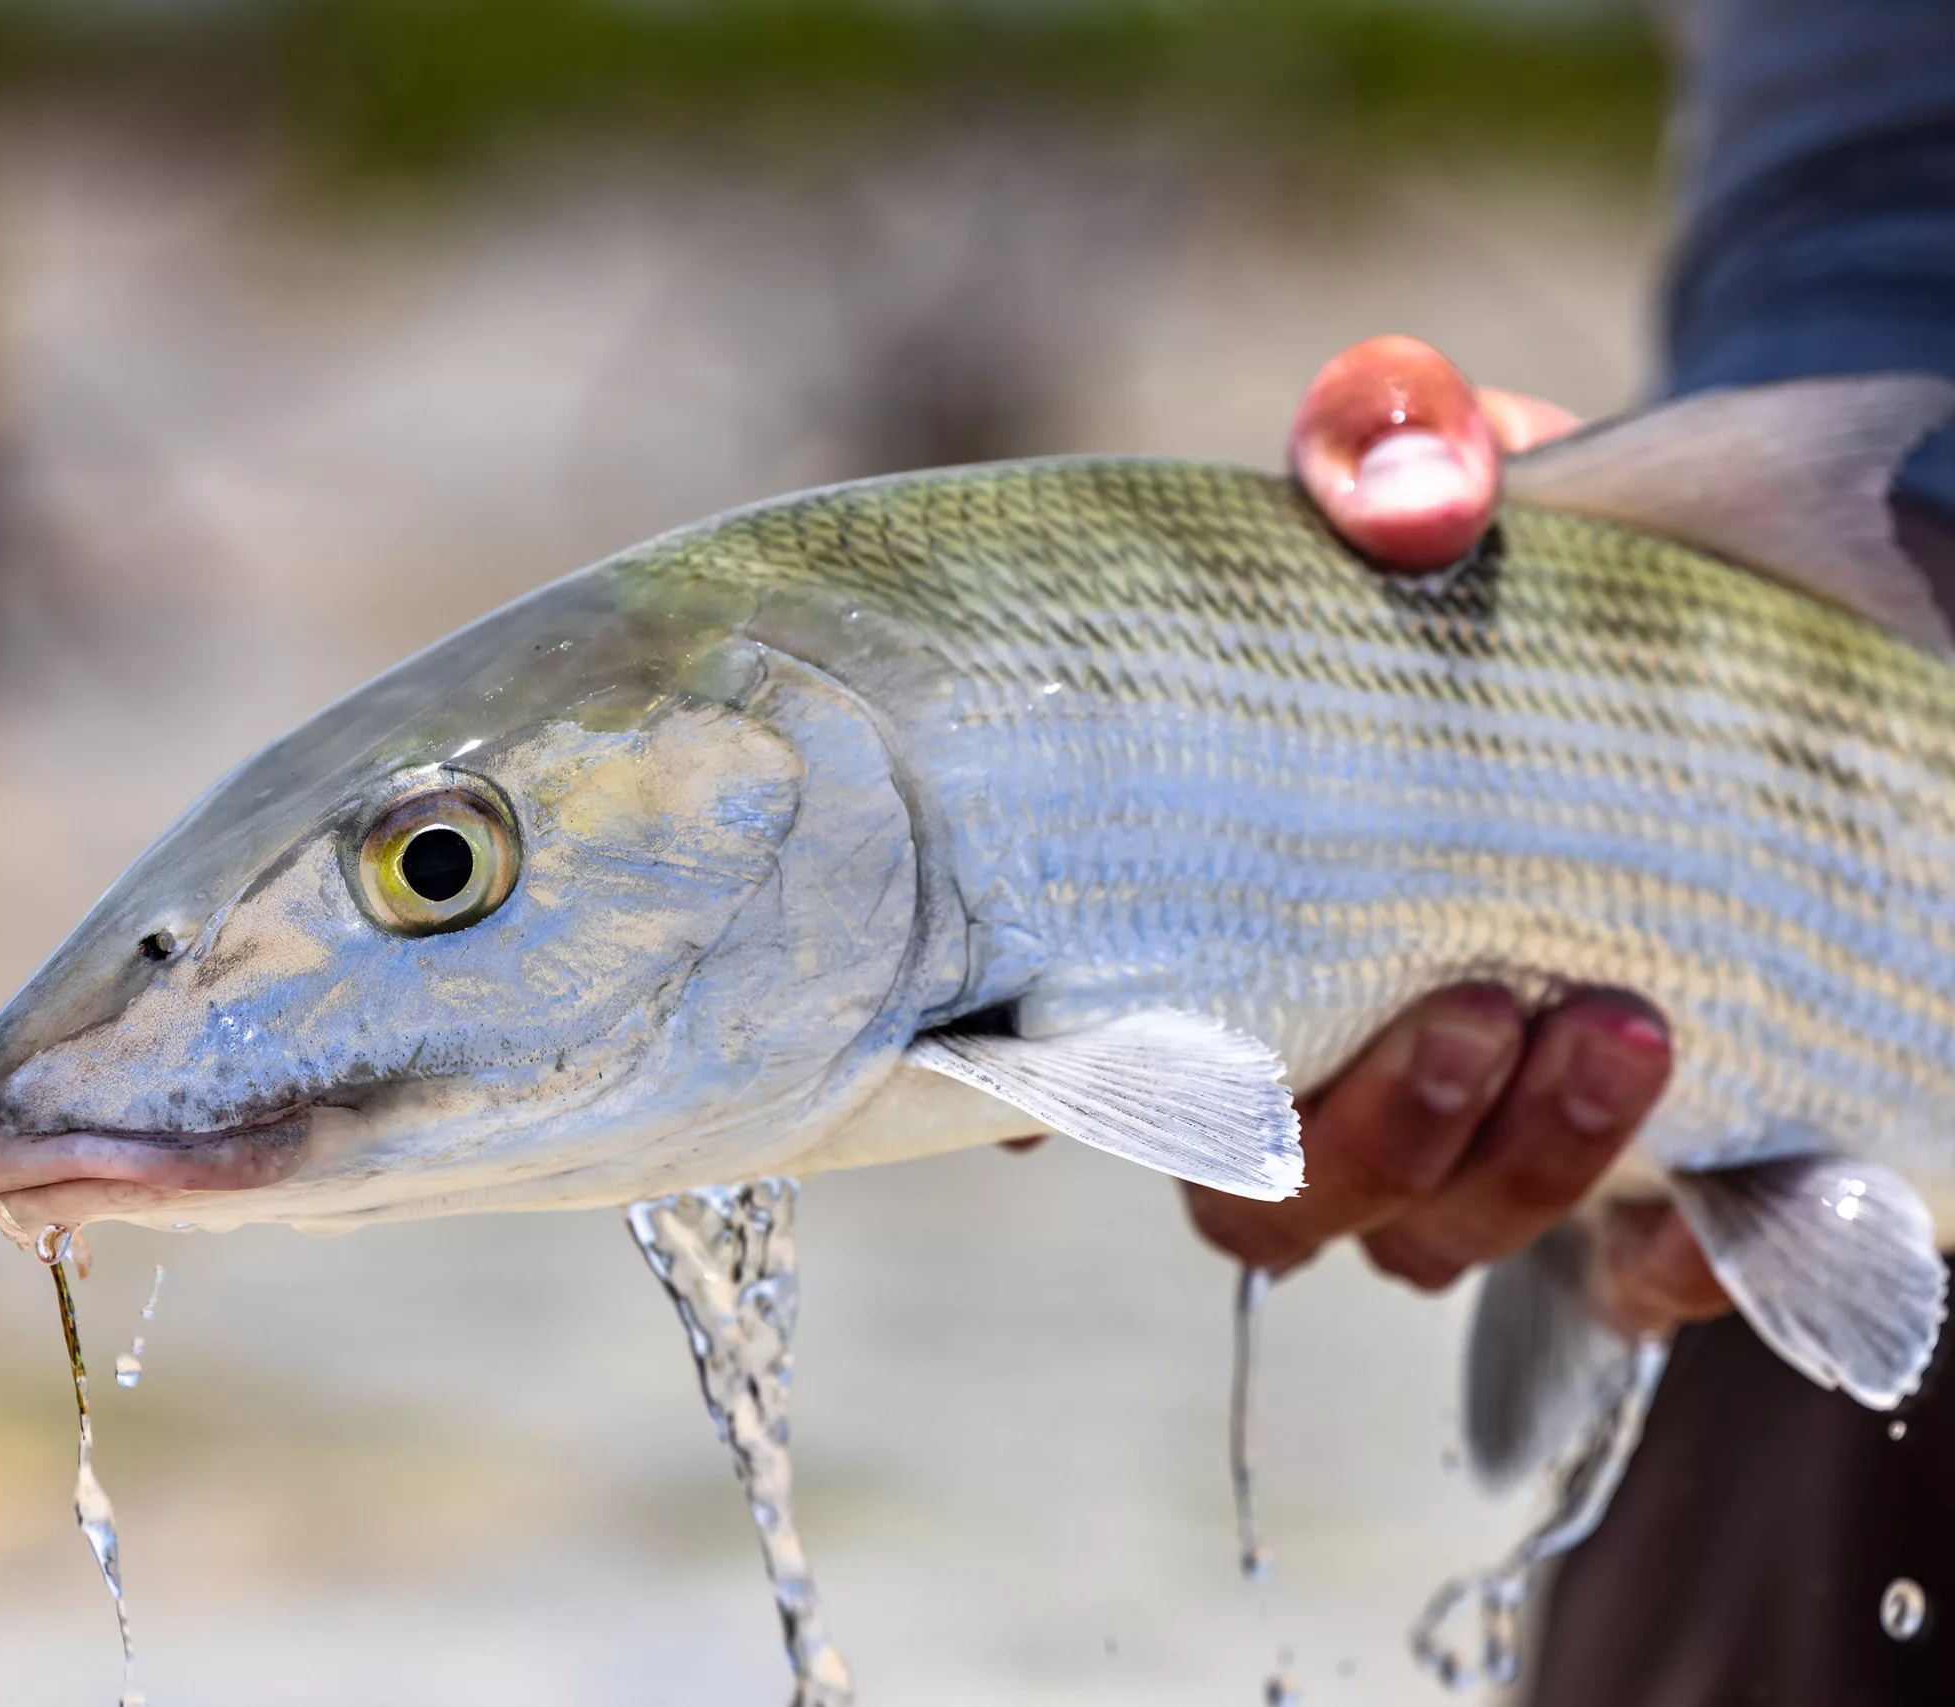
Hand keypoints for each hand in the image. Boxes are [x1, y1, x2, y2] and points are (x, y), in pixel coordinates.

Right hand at [1185, 335, 1729, 1337]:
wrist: (1678, 645)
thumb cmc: (1503, 578)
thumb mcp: (1448, 483)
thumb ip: (1394, 449)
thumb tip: (1405, 506)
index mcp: (1215, 941)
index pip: (1106, 1077)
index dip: (1095, 1105)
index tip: (1138, 1063)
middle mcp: (1314, 1073)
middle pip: (1271, 1205)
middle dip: (1367, 1136)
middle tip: (1469, 1002)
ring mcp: (1464, 1139)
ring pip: (1428, 1242)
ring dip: (1512, 1167)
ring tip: (1618, 1022)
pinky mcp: (1629, 1174)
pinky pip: (1628, 1279)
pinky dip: (1674, 1260)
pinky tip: (1744, 1182)